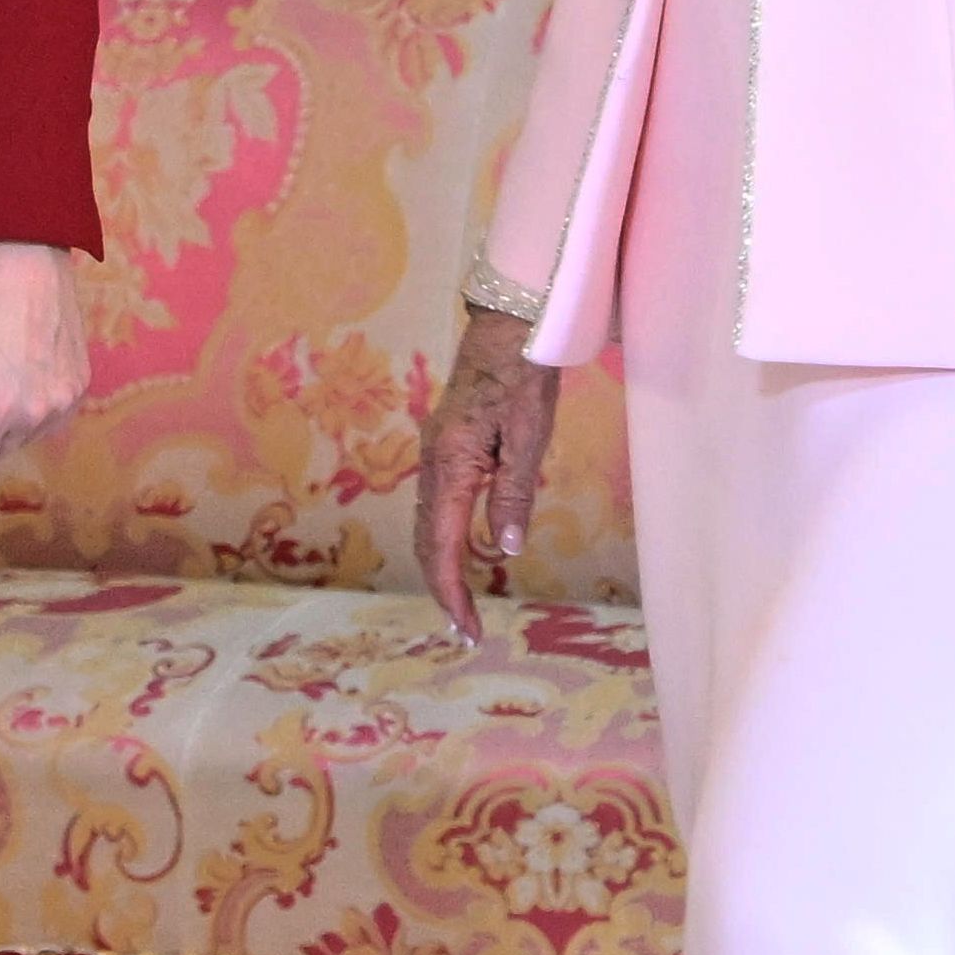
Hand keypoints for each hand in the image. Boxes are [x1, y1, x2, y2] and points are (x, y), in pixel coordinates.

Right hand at [416, 306, 561, 639]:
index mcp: (450, 464)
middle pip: (426, 542)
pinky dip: (444, 539)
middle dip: (443, 589)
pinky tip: (463, 552)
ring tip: (463, 604)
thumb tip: (507, 550)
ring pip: (427, 525)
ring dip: (442, 567)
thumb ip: (513, 493)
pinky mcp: (445, 446)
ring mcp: (435, 453)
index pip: (442, 546)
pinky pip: (436, 505)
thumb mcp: (528, 435)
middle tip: (467, 631)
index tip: (467, 628)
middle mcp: (433, 462)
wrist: (508, 324)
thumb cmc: (524, 375)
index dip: (452, 592)